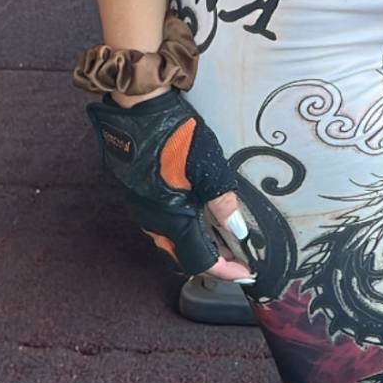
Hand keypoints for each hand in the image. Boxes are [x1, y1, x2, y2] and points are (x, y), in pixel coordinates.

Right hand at [87, 88, 255, 282]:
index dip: (225, 270)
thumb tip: (238, 232)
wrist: (136, 108)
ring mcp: (142, 207)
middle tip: (238, 255)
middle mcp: (153, 221)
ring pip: (172, 240)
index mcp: (170, 220)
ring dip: (198, 243)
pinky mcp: (138, 193)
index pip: (200, 260)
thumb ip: (222, 202)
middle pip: (184, 255)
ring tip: (222, 236)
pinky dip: (185, 227)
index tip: (246, 273)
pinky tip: (197, 213)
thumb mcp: (206, 165)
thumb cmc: (175, 134)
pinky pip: (163, 223)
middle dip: (212, 259)